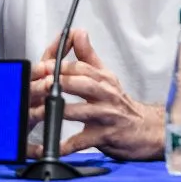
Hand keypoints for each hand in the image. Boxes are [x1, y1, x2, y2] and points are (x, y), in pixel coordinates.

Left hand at [29, 30, 163, 160]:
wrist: (145, 130)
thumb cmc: (120, 104)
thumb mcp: (107, 77)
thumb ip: (88, 56)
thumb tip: (78, 32)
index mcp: (103, 79)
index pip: (81, 68)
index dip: (59, 66)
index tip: (39, 67)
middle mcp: (106, 95)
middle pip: (80, 85)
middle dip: (57, 84)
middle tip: (37, 85)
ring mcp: (105, 116)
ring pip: (78, 112)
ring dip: (54, 112)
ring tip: (35, 113)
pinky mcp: (103, 137)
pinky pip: (79, 142)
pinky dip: (62, 146)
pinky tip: (45, 148)